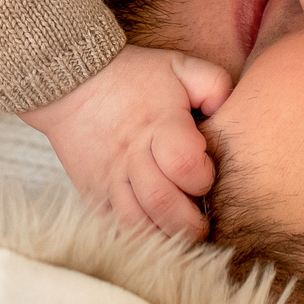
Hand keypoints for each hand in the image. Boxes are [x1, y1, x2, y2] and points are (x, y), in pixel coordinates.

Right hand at [20, 45, 232, 238]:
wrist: (72, 82)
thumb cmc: (134, 76)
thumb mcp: (179, 66)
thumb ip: (214, 84)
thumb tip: (230, 112)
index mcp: (158, 126)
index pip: (184, 165)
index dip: (202, 176)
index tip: (205, 174)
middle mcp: (132, 157)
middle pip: (161, 203)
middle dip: (189, 223)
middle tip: (201, 225)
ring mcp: (109, 178)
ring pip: (135, 223)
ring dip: (163, 237)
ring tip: (178, 235)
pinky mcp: (93, 192)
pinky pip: (113, 226)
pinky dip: (134, 238)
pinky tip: (152, 235)